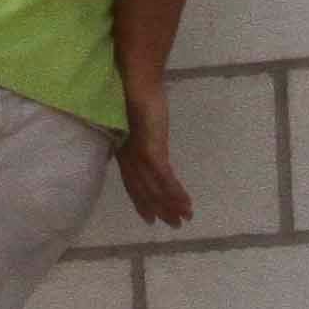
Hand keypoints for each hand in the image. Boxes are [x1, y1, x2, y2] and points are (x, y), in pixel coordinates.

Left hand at [114, 83, 194, 230]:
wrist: (136, 83)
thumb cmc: (134, 96)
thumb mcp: (135, 122)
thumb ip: (136, 135)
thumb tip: (139, 140)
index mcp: (123, 151)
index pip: (133, 184)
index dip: (141, 202)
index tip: (150, 218)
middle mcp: (129, 158)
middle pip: (144, 190)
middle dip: (159, 209)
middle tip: (173, 224)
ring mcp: (140, 156)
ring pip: (155, 188)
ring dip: (171, 205)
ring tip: (185, 217)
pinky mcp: (151, 151)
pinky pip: (165, 178)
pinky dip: (175, 193)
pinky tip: (185, 203)